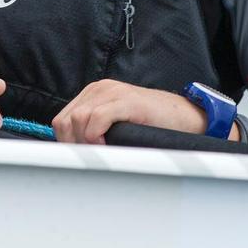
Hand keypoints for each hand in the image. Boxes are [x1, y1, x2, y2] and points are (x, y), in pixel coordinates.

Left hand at [52, 79, 238, 144]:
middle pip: (65, 121)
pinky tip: (107, 145)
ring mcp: (112, 92)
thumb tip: (73, 154)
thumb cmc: (152, 125)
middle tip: (90, 158)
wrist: (184, 117)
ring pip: (77, 119)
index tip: (79, 158)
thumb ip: (94, 130)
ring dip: (84, 142)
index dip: (67, 143)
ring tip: (101, 153)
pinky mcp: (126, 100)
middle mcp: (99, 89)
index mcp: (93, 94)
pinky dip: (95, 136)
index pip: (62, 120)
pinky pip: (96, 118)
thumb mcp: (115, 125)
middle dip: (73, 144)